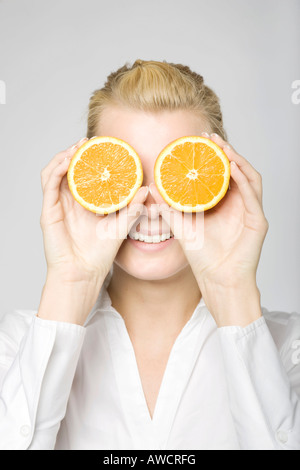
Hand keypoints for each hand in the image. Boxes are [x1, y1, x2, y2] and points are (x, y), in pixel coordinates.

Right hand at [40, 138, 148, 283]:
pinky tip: (68, 161)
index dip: (91, 158)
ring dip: (65, 156)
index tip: (104, 146)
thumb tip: (147, 189)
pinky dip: (57, 169)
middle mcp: (69, 201)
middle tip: (91, 141)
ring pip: (56, 171)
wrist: (84, 274)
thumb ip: (132, 209)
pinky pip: (49, 184)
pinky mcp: (48, 211)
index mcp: (85, 202)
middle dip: (77, 152)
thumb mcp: (120, 226)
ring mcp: (58, 204)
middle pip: (69, 168)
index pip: (85, 173)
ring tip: (78, 147)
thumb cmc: (100, 254)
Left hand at [150, 133, 268, 325]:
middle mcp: (239, 204)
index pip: (221, 173)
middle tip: (209, 138)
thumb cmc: (204, 257)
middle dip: (225, 151)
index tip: (198, 142)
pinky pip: (253, 195)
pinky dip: (244, 179)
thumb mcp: (182, 227)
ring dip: (237, 159)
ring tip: (222, 147)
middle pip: (236, 170)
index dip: (212, 156)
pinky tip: (232, 167)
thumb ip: (168, 208)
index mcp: (224, 204)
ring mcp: (251, 211)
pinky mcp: (258, 221)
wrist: (218, 280)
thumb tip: (151, 189)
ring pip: (248, 177)